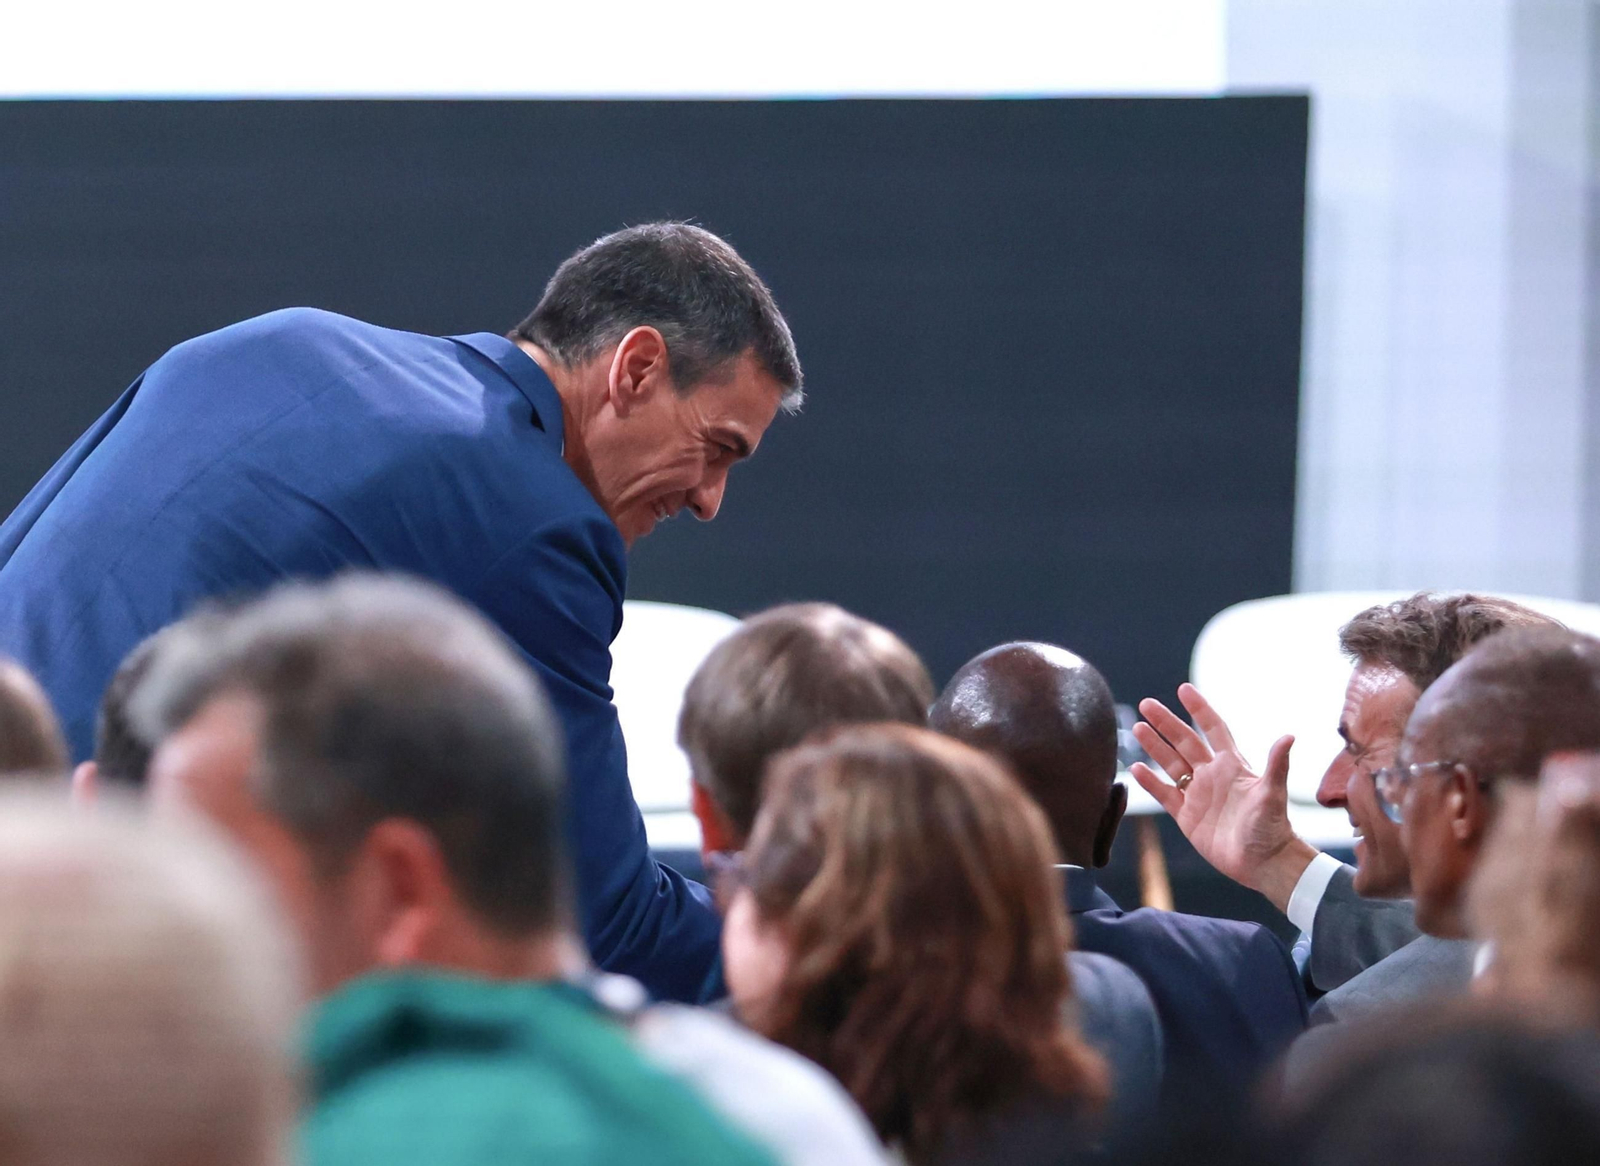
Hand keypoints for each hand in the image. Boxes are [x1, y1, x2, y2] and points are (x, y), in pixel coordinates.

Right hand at [1129, 683, 1314, 909]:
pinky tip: (1136, 768)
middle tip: (1146, 704)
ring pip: (1171, 764)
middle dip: (1166, 723)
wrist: (1263, 862)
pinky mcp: (1187, 815)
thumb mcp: (1273, 794)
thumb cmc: (1271, 827)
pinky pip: (1165, 793)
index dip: (1199, 709)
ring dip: (1154, 746)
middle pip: (1184, 742)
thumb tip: (1289, 736)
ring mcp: (1198, 794)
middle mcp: (1212, 775)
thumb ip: (1276, 765)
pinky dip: (1150, 781)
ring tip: (1138, 728)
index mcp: (1232, 765)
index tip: (1184, 689)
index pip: (1213, 728)